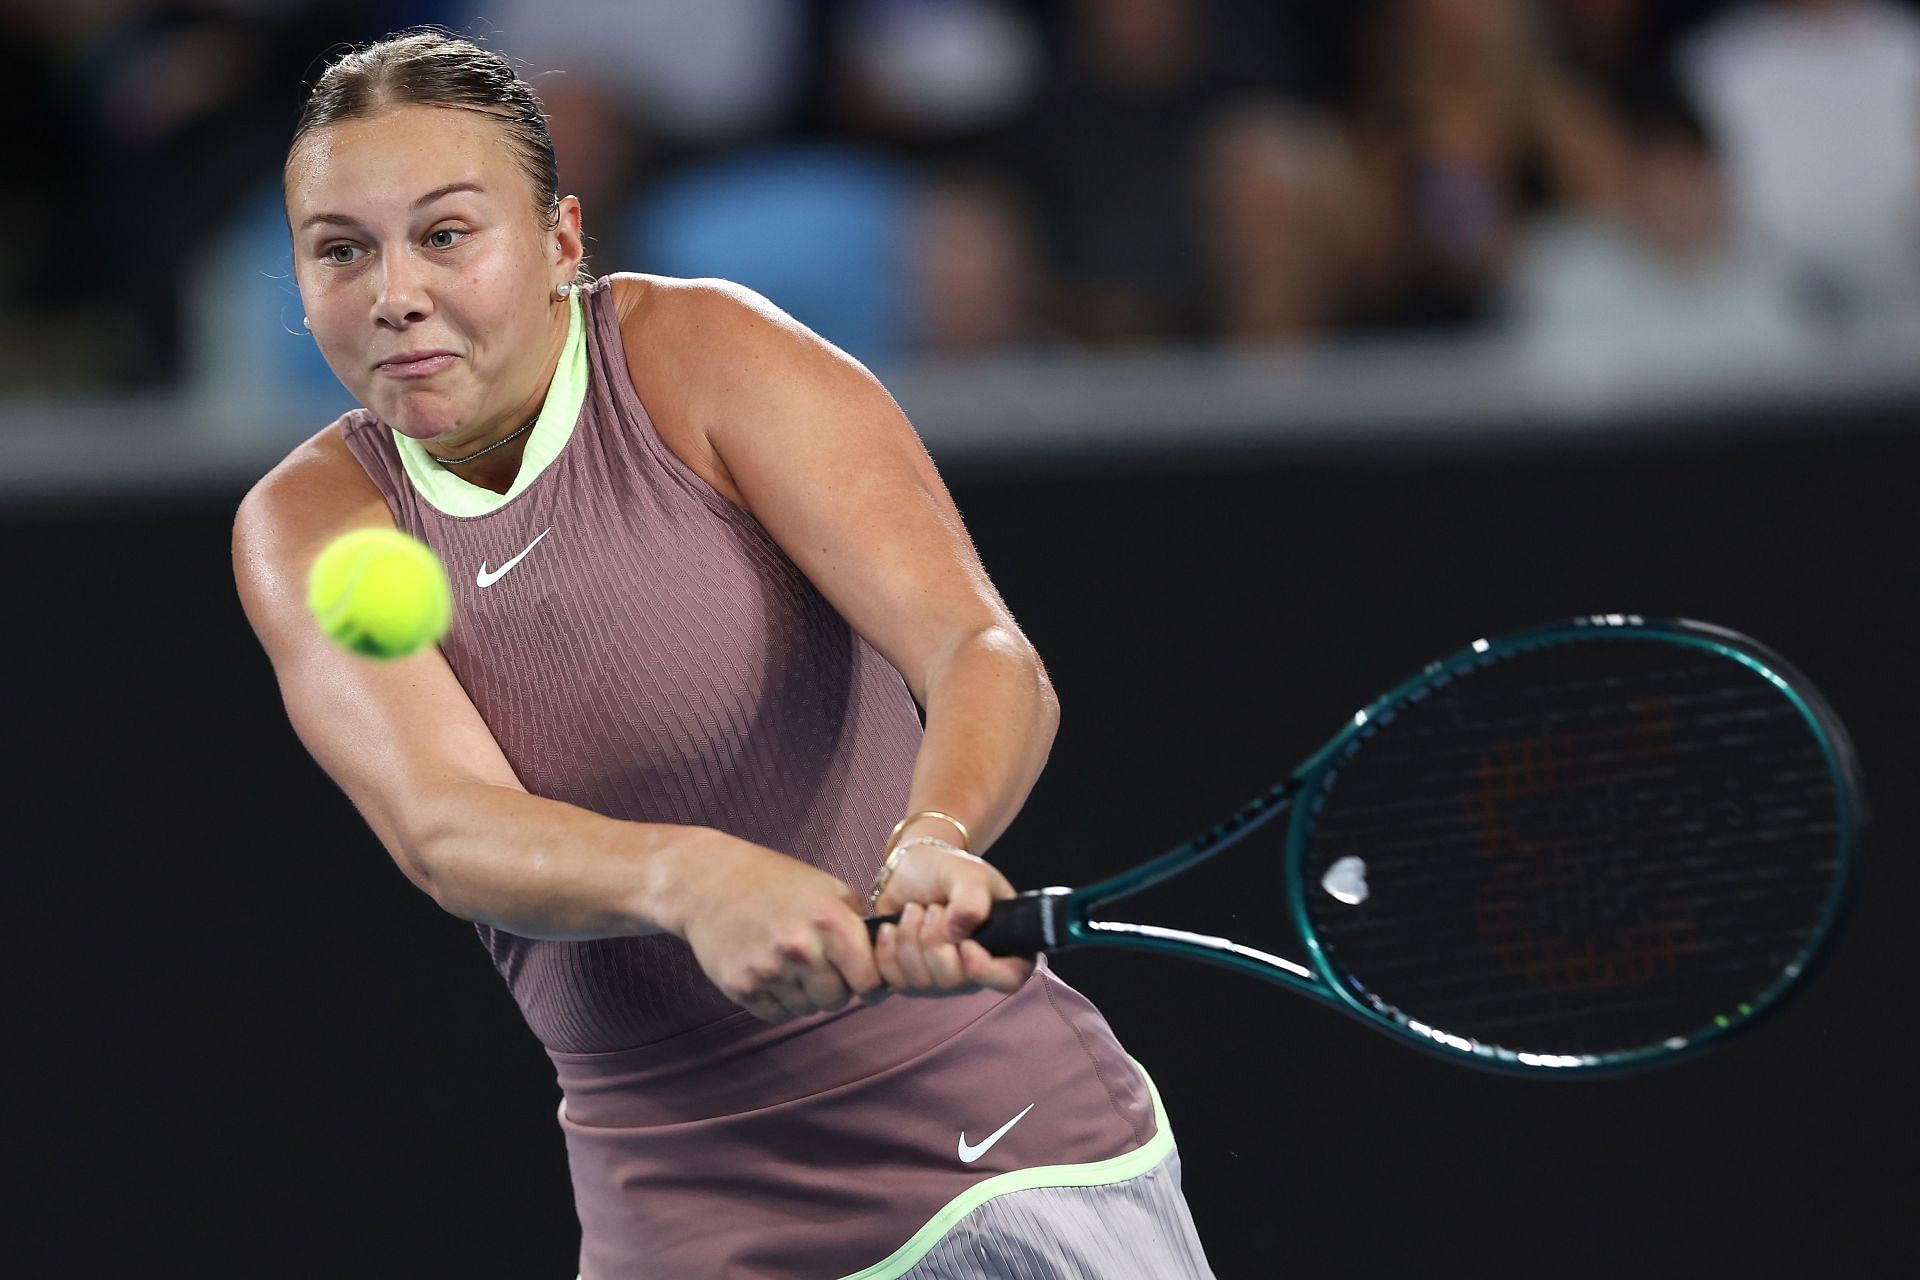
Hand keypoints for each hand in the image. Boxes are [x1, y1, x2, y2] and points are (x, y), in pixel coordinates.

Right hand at [664, 829, 882, 1022]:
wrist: (706, 882)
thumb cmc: (773, 880)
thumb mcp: (825, 886)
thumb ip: (858, 921)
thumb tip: (886, 957)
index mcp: (830, 921)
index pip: (870, 981)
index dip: (872, 984)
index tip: (866, 982)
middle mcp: (802, 948)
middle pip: (837, 1000)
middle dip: (835, 988)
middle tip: (821, 967)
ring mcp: (769, 970)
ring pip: (807, 1009)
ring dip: (806, 995)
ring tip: (791, 963)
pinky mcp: (741, 988)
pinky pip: (777, 1013)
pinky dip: (779, 1000)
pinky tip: (770, 971)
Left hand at [871, 842, 1032, 996]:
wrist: (912, 870)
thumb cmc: (950, 872)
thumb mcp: (970, 875)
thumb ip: (972, 899)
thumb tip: (957, 933)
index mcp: (1004, 946)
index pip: (1009, 979)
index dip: (985, 970)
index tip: (965, 943)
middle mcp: (975, 971)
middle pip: (954, 981)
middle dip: (935, 939)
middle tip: (933, 908)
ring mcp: (942, 980)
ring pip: (921, 982)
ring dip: (910, 938)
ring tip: (914, 911)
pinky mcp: (910, 981)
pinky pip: (895, 981)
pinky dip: (888, 949)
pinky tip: (892, 927)